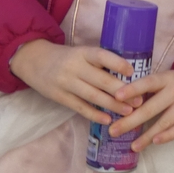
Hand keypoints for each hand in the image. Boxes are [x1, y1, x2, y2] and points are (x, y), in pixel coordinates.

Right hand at [10, 39, 134, 123]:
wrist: (33, 61)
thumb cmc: (68, 58)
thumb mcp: (82, 53)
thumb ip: (100, 63)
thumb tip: (131, 77)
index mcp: (83, 53)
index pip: (101, 56)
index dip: (117, 63)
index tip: (132, 72)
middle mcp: (74, 67)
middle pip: (101, 80)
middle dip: (122, 91)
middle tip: (140, 101)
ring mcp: (66, 82)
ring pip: (93, 96)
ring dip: (112, 105)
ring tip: (129, 112)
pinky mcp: (59, 96)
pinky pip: (80, 107)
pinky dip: (95, 114)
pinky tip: (108, 120)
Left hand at [109, 68, 173, 151]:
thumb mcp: (169, 78)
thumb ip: (151, 89)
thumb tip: (122, 104)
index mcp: (168, 77)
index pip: (148, 82)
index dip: (132, 89)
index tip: (116, 96)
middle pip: (151, 107)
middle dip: (130, 121)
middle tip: (113, 131)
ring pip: (164, 122)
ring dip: (146, 136)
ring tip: (132, 146)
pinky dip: (167, 136)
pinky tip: (154, 142)